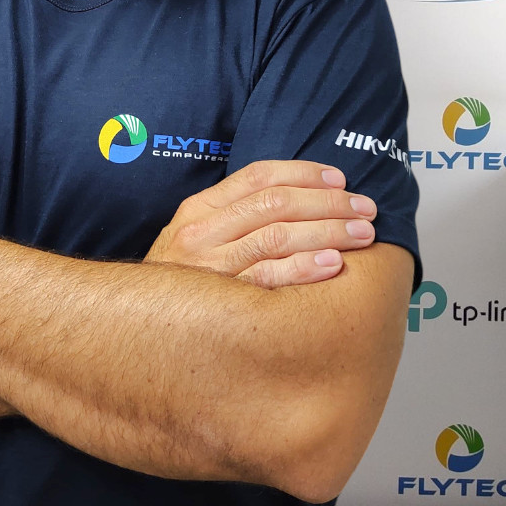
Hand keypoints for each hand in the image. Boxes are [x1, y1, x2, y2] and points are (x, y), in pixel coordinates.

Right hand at [144, 160, 375, 287]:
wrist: (140, 331)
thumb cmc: (182, 283)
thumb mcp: (195, 238)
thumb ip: (233, 216)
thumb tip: (296, 197)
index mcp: (198, 210)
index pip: (258, 177)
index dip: (304, 173)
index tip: (339, 180)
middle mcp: (202, 233)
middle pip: (276, 204)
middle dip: (328, 203)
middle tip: (365, 209)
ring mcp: (211, 269)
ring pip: (278, 236)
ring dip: (328, 231)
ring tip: (361, 234)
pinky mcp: (223, 304)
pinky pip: (271, 280)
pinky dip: (306, 268)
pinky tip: (334, 264)